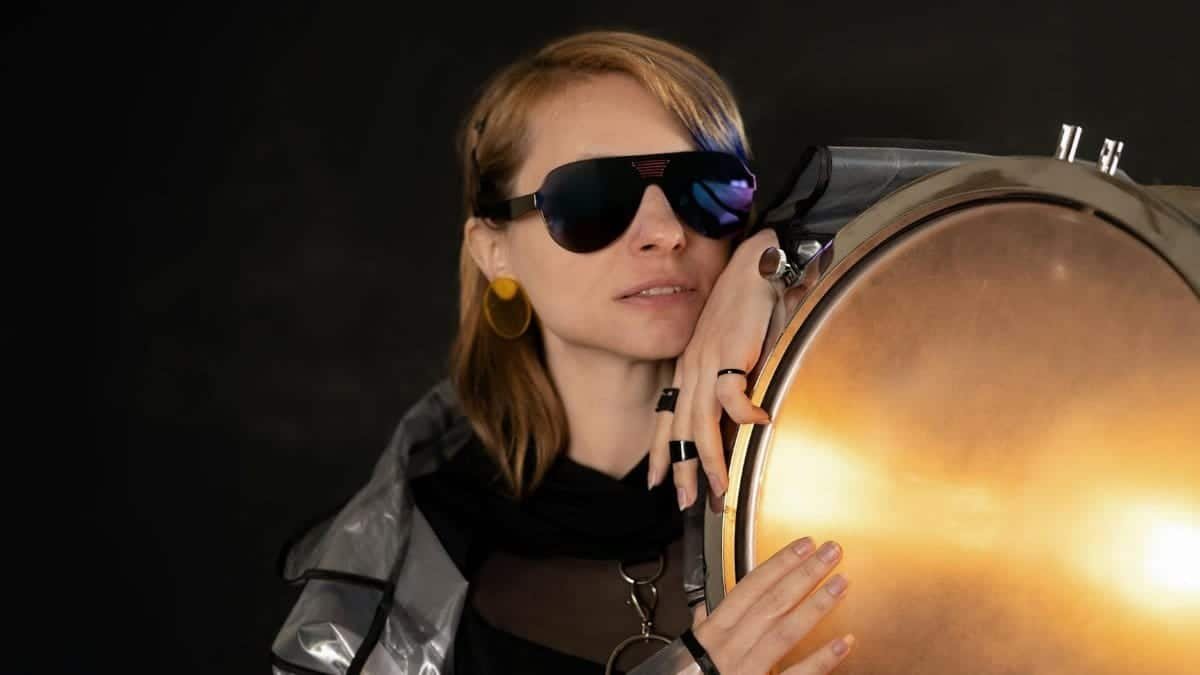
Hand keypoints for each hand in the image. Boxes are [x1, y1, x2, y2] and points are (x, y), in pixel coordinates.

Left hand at [649, 227, 779, 509]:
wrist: (755, 263)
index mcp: (689, 367)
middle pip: (680, 429)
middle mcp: (691, 368)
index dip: (661, 451)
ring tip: (721, 487)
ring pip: (700, 422)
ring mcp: (708, 361)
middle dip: (682, 470)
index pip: (667, 416)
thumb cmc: (747, 304)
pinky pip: (733, 395)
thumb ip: (731, 378)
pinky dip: (745, 415)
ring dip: (711, 459)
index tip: (659, 482)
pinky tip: (761, 425)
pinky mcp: (731, 352)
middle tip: (686, 502)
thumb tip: (742, 416)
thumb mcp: (731, 347)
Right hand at [693, 537, 854, 673]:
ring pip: (786, 631)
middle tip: (832, 553)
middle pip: (773, 602)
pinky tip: (844, 642)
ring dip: (816, 605)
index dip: (779, 563)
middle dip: (804, 574)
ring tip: (841, 584)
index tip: (804, 546)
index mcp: (713, 632)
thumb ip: (701, 629)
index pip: (750, 587)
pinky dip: (822, 659)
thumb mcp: (687, 651)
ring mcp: (747, 669)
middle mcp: (730, 647)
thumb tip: (703, 610)